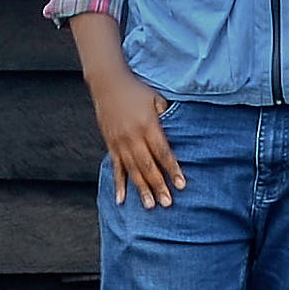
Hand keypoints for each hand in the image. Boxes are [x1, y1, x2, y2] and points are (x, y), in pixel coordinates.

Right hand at [86, 52, 185, 209]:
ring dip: (142, 189)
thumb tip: (180, 131)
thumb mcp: (156, 98)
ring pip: (132, 170)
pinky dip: (118, 184)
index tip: (181, 185)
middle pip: (148, 166)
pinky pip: (115, 168)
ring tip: (150, 206)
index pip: (163, 152)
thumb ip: (167, 114)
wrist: (107, 83)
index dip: (172, 169)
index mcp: (148, 125)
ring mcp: (120, 142)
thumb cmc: (137, 90)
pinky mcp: (111, 145)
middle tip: (168, 203)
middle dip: (159, 185)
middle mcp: (133, 137)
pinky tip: (121, 199)